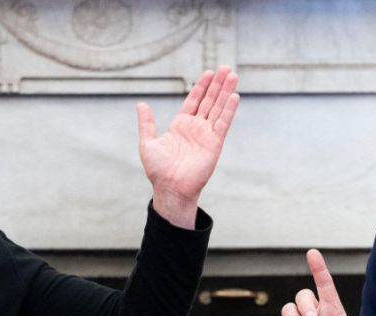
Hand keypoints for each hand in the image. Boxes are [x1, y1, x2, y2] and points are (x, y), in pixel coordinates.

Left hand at [136, 66, 239, 227]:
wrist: (170, 188)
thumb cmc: (159, 171)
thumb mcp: (148, 143)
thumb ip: (146, 123)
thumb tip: (141, 104)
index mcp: (181, 125)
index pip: (194, 100)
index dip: (201, 86)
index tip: (208, 72)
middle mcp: (196, 128)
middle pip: (209, 101)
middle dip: (217, 84)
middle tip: (225, 68)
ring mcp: (206, 135)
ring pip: (218, 108)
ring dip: (225, 92)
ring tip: (232, 75)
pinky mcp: (215, 144)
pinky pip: (223, 123)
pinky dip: (229, 110)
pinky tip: (234, 96)